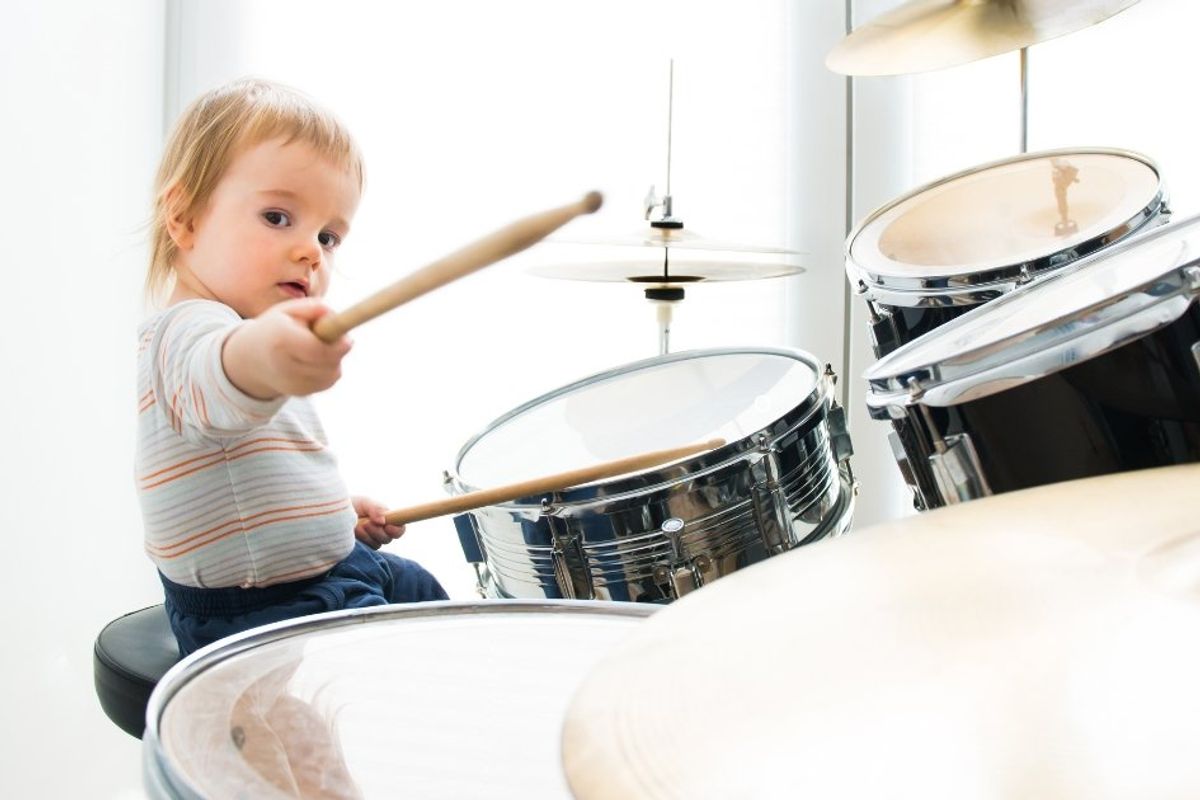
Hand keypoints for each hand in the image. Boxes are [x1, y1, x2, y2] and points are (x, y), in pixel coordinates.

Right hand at [224, 299, 352, 398]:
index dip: (337, 346)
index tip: (348, 340)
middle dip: (338, 350)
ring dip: (335, 360)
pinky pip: (328, 381)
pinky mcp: (300, 393)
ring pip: (332, 374)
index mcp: (281, 339)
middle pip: (328, 363)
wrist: (252, 358)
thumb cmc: (277, 327)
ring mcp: (292, 382)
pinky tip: (317, 360)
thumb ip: (314, 308)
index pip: (316, 349)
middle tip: (335, 338)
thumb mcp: (290, 310)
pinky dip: (329, 370)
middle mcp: (285, 364)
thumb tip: (335, 317)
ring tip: (321, 347)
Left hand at [353, 495, 405, 549]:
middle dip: (378, 532)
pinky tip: (354, 531)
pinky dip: (362, 539)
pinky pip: (367, 548)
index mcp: (386, 519)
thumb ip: (376, 508)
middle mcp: (381, 531)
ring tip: (358, 525)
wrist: (334, 512)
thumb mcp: (365, 502)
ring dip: (368, 535)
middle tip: (367, 523)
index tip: (388, 526)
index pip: (399, 529)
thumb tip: (383, 521)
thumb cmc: (352, 504)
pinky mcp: (362, 547)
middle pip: (388, 539)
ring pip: (378, 544)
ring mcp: (371, 539)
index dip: (397, 530)